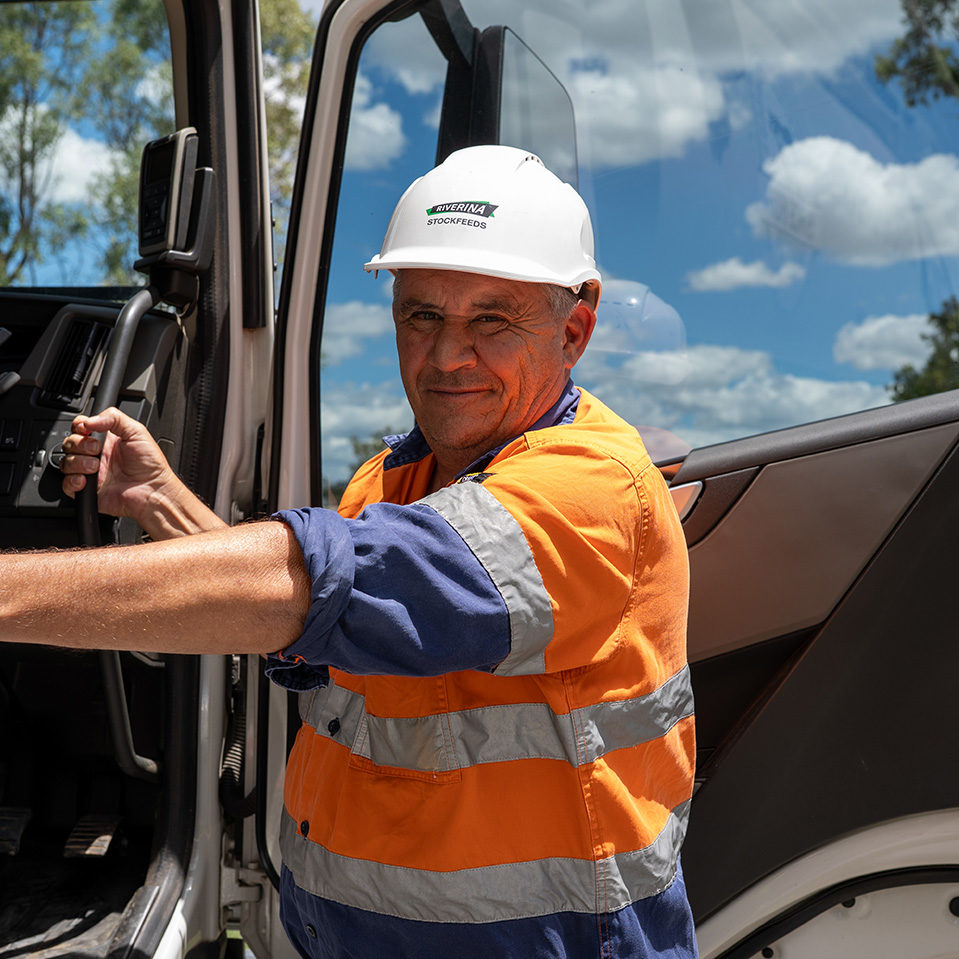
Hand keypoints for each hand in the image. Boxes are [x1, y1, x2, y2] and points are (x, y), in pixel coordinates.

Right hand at [60, 407, 178, 522]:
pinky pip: (66, 485)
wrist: (153, 490)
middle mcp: (94, 455)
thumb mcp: (136, 431)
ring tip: (96, 467)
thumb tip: (89, 420)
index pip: (80, 428)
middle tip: (96, 449)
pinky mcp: (86, 490)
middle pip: (69, 443)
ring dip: (78, 463)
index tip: (86, 429)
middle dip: (79, 444)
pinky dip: (72, 481)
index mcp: (105, 440)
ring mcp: (89, 473)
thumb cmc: (150, 464)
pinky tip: (86, 480)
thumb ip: (114, 418)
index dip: (79, 426)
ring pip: (66, 463)